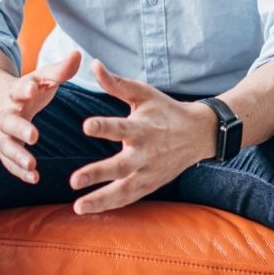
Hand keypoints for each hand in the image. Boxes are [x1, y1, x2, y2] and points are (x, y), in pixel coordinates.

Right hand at [0, 50, 81, 183]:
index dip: (24, 88)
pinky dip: (19, 171)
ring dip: (17, 156)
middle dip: (20, 128)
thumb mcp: (43, 77)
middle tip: (34, 135)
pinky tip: (34, 179)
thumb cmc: (28, 88)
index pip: (18, 89)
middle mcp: (5, 113)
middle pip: (8, 121)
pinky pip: (9, 162)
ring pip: (5, 145)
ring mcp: (2, 133)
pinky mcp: (4, 147)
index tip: (33, 87)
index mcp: (15, 92)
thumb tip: (79, 53)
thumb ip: (60, 70)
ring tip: (32, 166)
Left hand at [69, 60, 216, 214]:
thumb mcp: (143, 94)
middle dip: (98, 173)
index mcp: (143, 128)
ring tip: (78, 207)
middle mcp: (146, 153)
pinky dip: (110, 205)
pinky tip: (87, 210)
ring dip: (101, 199)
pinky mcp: (150, 185)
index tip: (86, 126)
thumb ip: (116, 83)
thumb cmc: (165, 110)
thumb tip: (93, 64)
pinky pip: (128, 198)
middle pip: (121, 166)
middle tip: (74, 180)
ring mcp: (149, 172)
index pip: (122, 127)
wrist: (199, 134)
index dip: (105, 127)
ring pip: (124, 189)